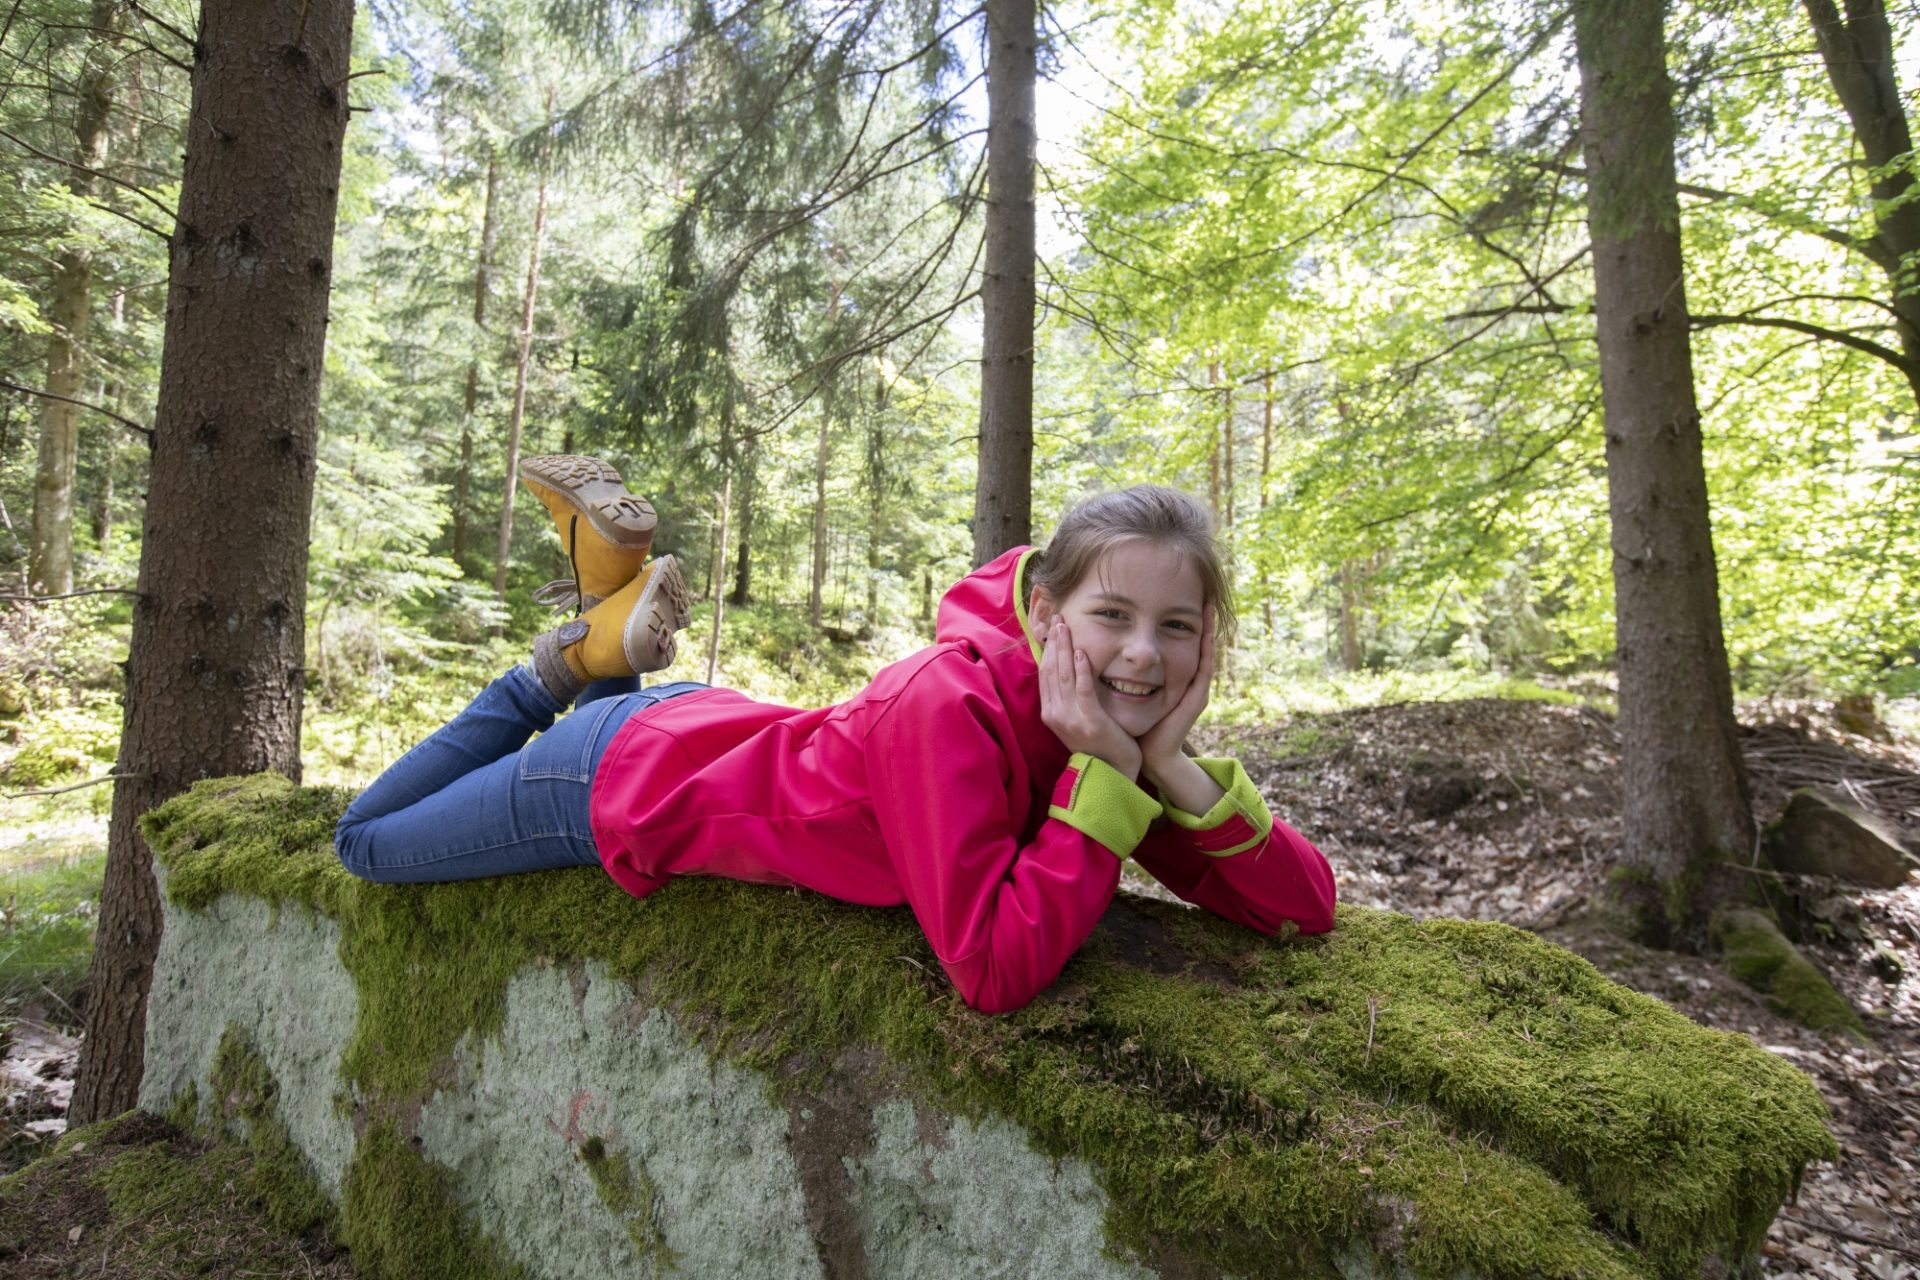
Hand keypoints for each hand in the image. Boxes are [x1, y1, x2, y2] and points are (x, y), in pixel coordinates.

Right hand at [1037, 618, 1142, 779]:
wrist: (1113, 773)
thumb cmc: (1099, 744)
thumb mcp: (1078, 718)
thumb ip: (1071, 696)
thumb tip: (1070, 669)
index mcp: (1051, 712)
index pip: (1045, 673)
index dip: (1048, 648)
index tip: (1052, 627)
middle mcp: (1055, 714)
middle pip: (1051, 670)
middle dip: (1054, 642)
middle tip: (1058, 618)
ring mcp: (1070, 719)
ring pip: (1064, 676)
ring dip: (1064, 648)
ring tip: (1066, 627)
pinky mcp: (1089, 722)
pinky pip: (1083, 690)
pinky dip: (1082, 670)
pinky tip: (1082, 652)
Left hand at [1138, 607, 1213, 785]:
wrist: (1151, 753)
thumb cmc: (1137, 723)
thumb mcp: (1131, 690)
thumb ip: (1125, 671)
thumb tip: (1108, 648)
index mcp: (1174, 678)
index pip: (1180, 644)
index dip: (1184, 623)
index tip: (1183, 600)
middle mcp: (1188, 681)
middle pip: (1197, 645)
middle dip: (1202, 621)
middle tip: (1205, 596)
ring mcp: (1195, 690)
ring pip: (1205, 653)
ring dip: (1208, 630)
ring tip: (1209, 607)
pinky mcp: (1196, 699)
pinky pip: (1204, 671)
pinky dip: (1206, 651)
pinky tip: (1207, 635)